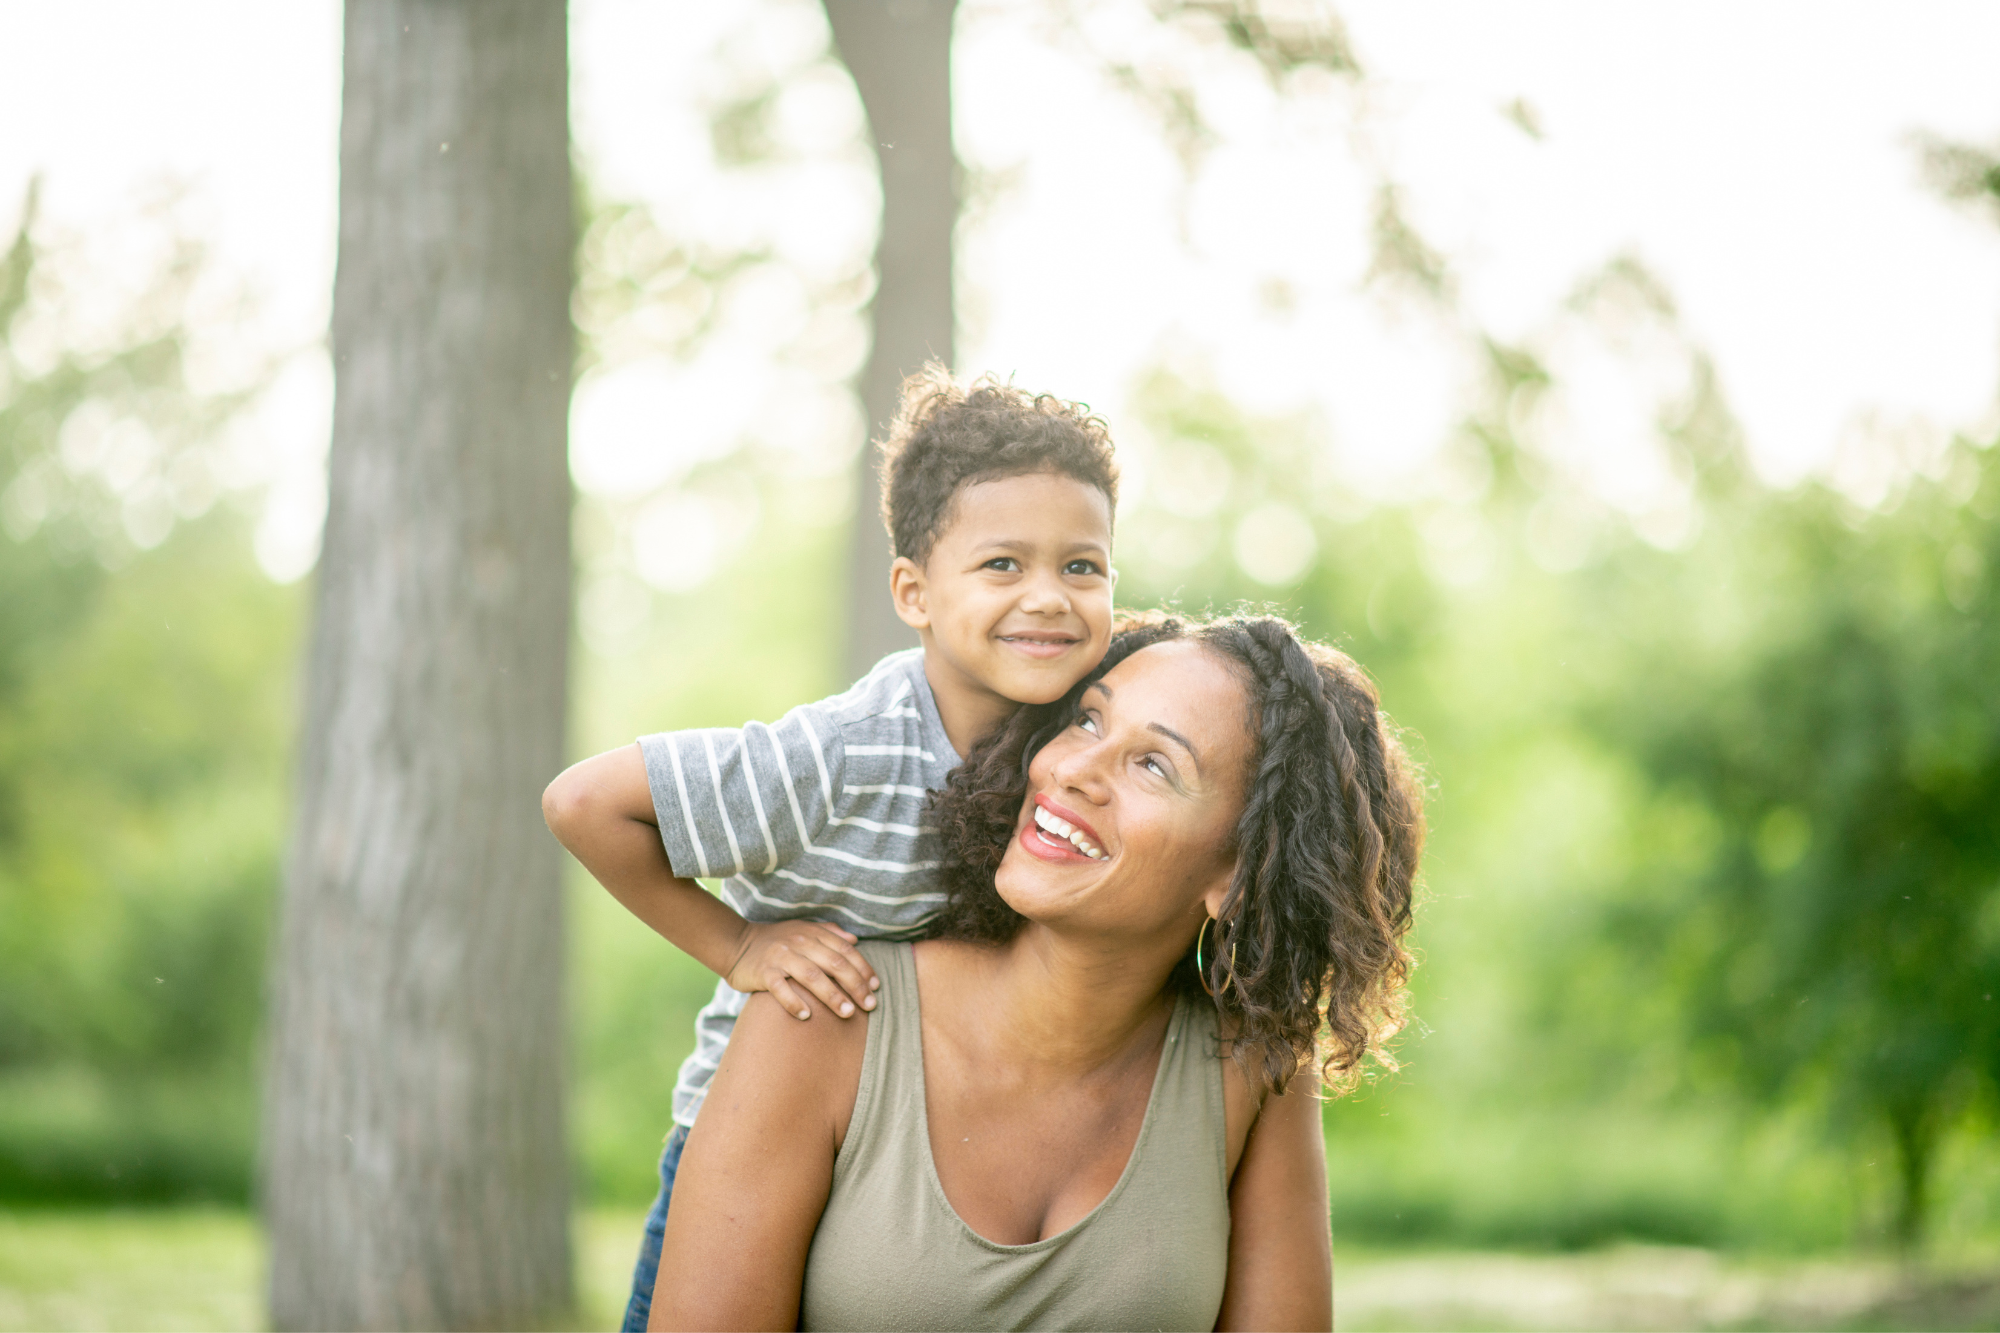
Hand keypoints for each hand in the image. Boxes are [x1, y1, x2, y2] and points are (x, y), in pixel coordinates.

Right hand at [725, 920, 879, 1020]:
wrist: (737, 943)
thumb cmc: (776, 941)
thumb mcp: (803, 930)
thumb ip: (829, 933)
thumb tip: (855, 941)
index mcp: (813, 934)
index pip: (845, 951)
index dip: (863, 969)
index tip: (876, 988)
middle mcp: (800, 943)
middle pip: (834, 964)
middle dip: (855, 986)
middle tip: (869, 1006)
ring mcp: (781, 957)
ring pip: (812, 977)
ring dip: (832, 996)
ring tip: (847, 1013)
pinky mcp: (764, 973)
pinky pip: (780, 989)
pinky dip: (794, 1002)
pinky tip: (806, 1017)